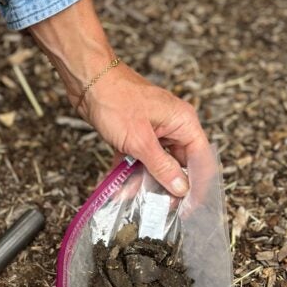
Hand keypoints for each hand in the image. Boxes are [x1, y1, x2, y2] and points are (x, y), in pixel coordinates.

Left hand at [78, 62, 208, 194]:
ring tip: (133, 198)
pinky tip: (118, 187)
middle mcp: (172, 125)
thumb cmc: (115, 99)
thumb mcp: (140, 140)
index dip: (197, 185)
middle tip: (159, 207)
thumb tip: (181, 187)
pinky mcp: (134, 133)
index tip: (189, 207)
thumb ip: (162, 166)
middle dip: (167, 186)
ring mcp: (152, 129)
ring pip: (155, 163)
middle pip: (178, 163)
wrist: (86, 79)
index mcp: (183, 122)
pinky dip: (128, 171)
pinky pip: (137, 157)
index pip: (201, 159)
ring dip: (144, 180)